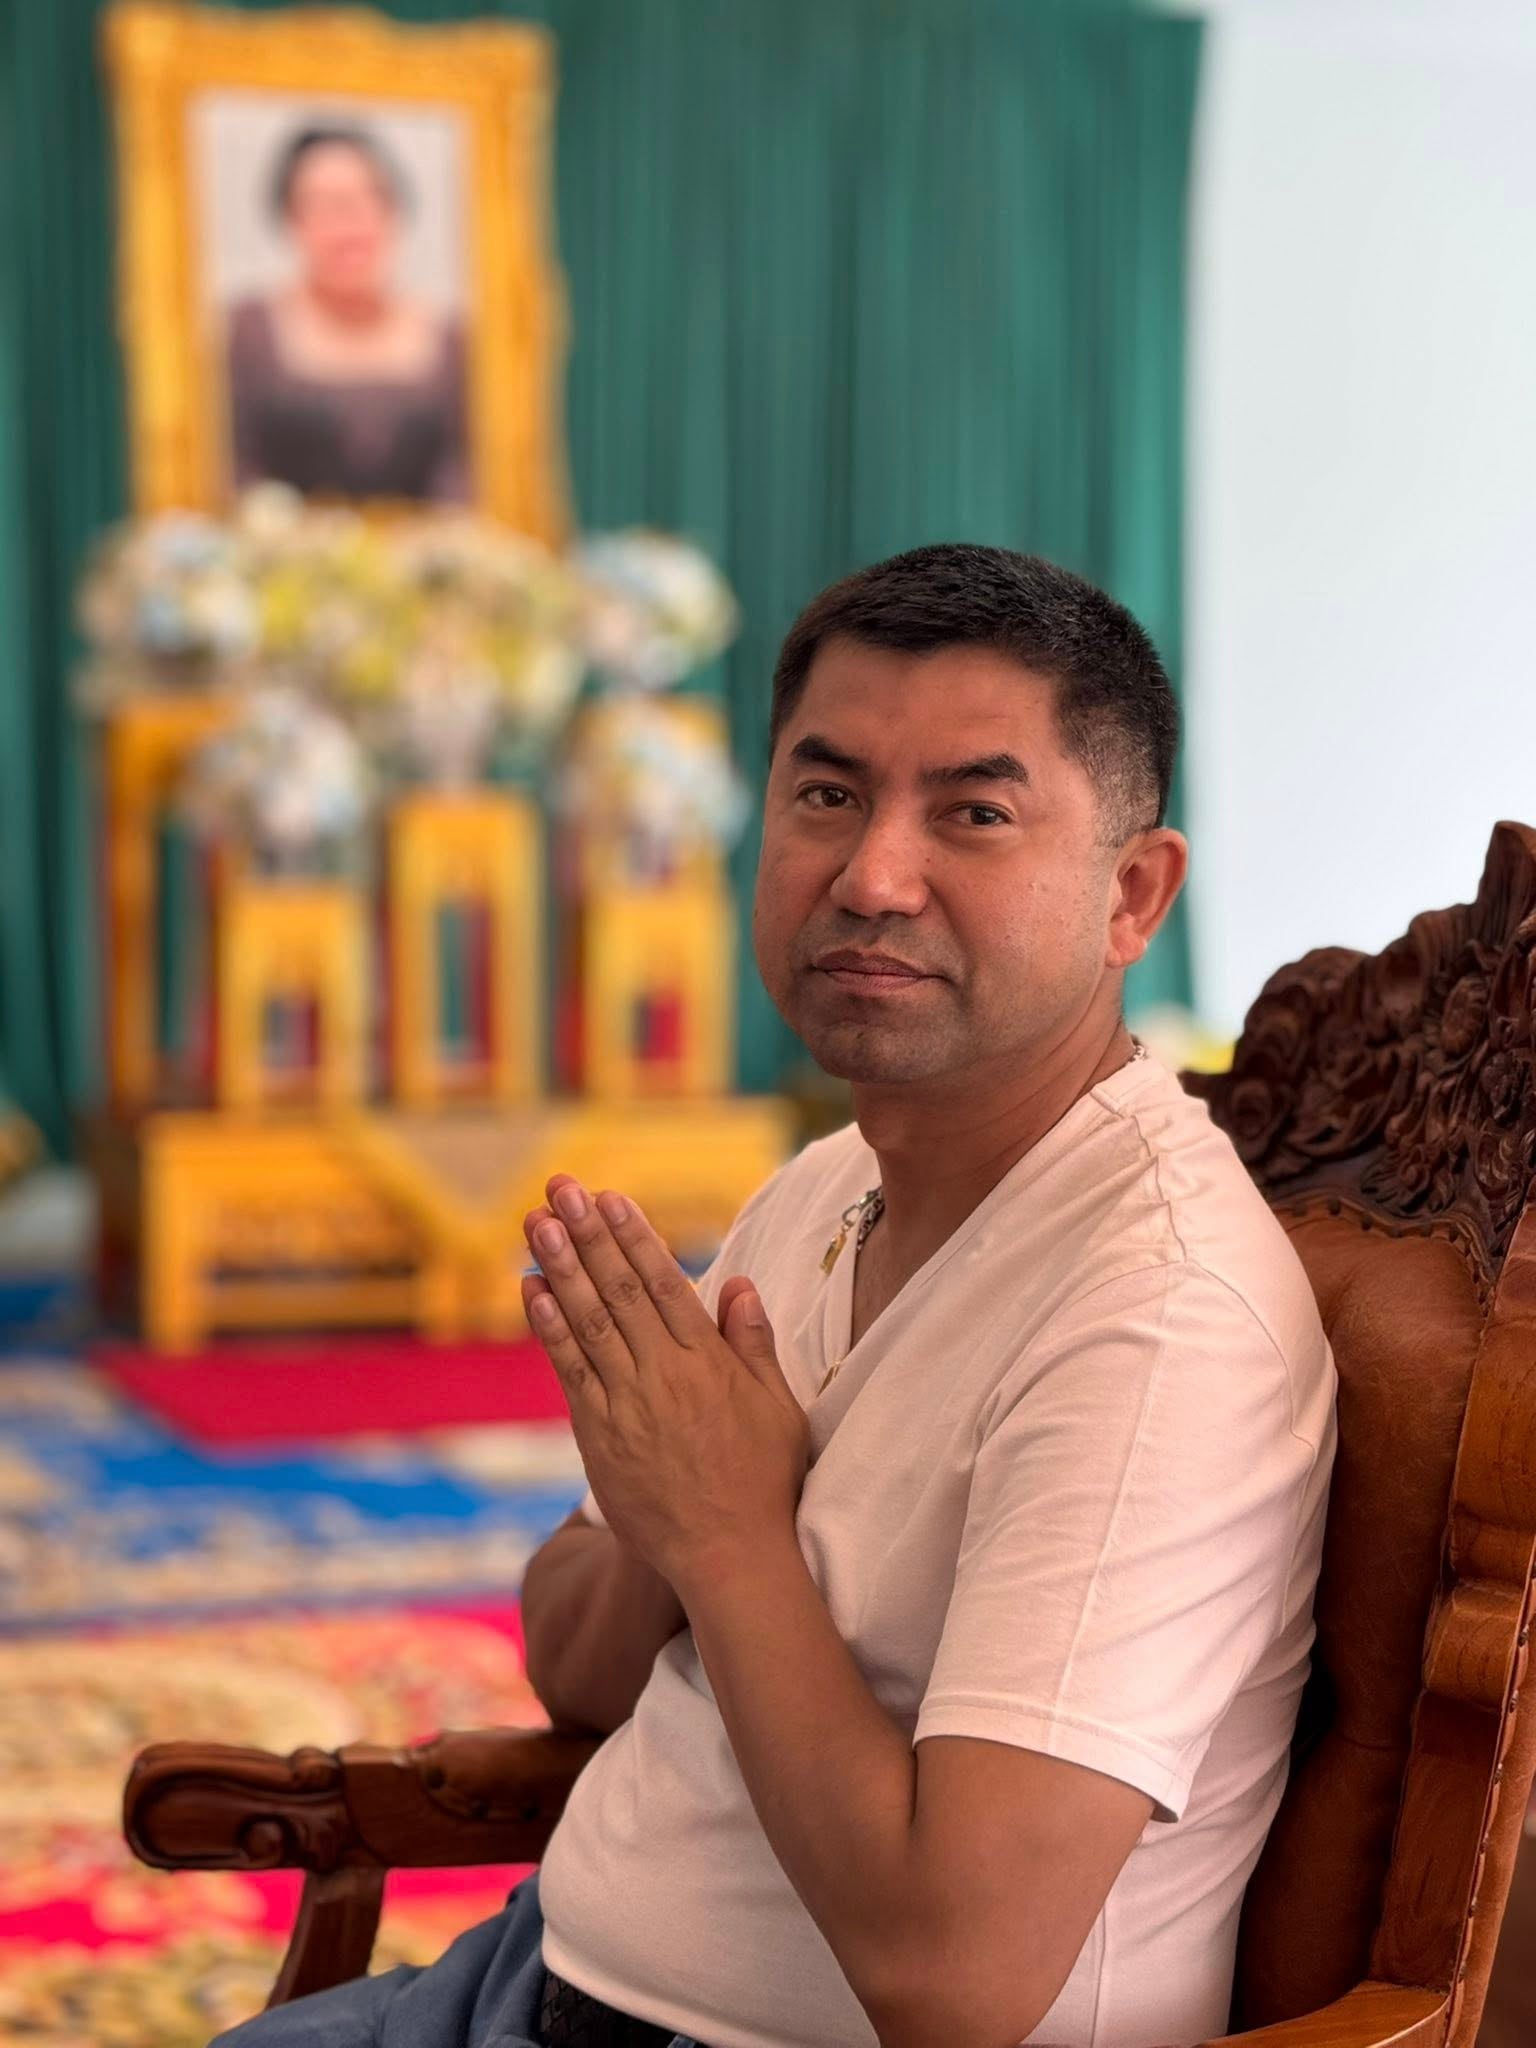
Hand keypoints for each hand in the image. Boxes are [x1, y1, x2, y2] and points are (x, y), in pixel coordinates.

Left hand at [521, 1175, 809, 1595]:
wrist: (729, 1556)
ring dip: (559, 1266)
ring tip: (537, 1222)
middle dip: (587, 1233)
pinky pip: (569, 1370)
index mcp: (709, 1361)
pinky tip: (531, 1289)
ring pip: (588, 1320)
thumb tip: (740, 1285)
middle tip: (560, 1187)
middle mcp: (665, 1374)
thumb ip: (755, 1345)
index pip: (666, 1282)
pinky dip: (548, 1327)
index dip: (635, 1236)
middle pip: (620, 1288)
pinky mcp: (599, 1435)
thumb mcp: (779, 1408)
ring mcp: (627, 1404)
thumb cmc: (763, 1481)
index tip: (611, 1197)